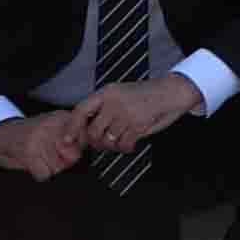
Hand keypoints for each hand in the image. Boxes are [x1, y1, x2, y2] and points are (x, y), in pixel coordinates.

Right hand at [0, 104, 85, 178]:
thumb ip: (72, 135)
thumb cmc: (28, 133)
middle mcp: (53, 126)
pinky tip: (32, 163)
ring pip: (59, 168)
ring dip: (49, 168)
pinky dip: (38, 174)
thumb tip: (88, 148)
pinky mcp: (29, 152)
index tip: (68, 149)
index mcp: (61, 118)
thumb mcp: (54, 127)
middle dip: (64, 161)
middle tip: (49, 155)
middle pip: (73, 157)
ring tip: (38, 157)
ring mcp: (40, 139)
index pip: (85, 139)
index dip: (78, 149)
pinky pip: (44, 174)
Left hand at [76, 70, 194, 155]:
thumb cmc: (146, 95)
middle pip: (93, 131)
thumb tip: (87, 130)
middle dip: (98, 142)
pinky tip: (132, 143)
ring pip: (109, 140)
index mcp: (107, 92)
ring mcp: (126, 113)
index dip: (73, 127)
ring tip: (123, 140)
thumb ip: (105, 109)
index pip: (81, 110)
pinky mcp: (138, 124)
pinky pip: (124, 144)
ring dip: (115, 145)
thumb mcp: (121, 94)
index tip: (68, 139)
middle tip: (107, 143)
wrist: (171, 92)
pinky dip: (127, 148)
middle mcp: (114, 102)